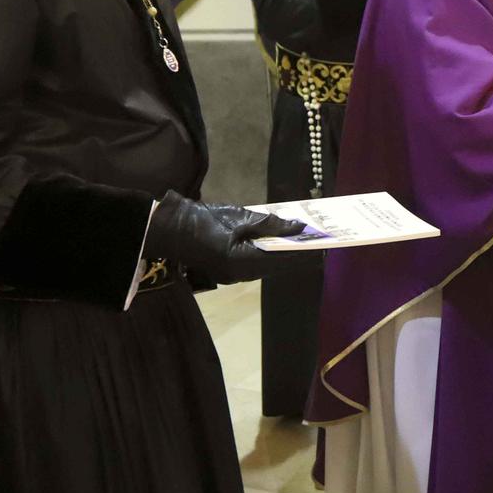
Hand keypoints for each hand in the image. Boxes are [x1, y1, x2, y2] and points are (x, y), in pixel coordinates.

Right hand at [145, 193, 307, 283]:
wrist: (166, 228)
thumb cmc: (200, 220)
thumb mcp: (238, 217)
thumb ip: (270, 223)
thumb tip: (298, 227)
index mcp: (244, 262)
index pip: (285, 258)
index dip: (307, 251)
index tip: (327, 244)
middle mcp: (241, 274)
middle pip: (278, 264)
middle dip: (298, 252)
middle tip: (319, 240)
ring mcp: (233, 274)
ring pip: (268, 264)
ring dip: (285, 252)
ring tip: (303, 239)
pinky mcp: (227, 269)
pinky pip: (255, 262)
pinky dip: (269, 252)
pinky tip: (278, 241)